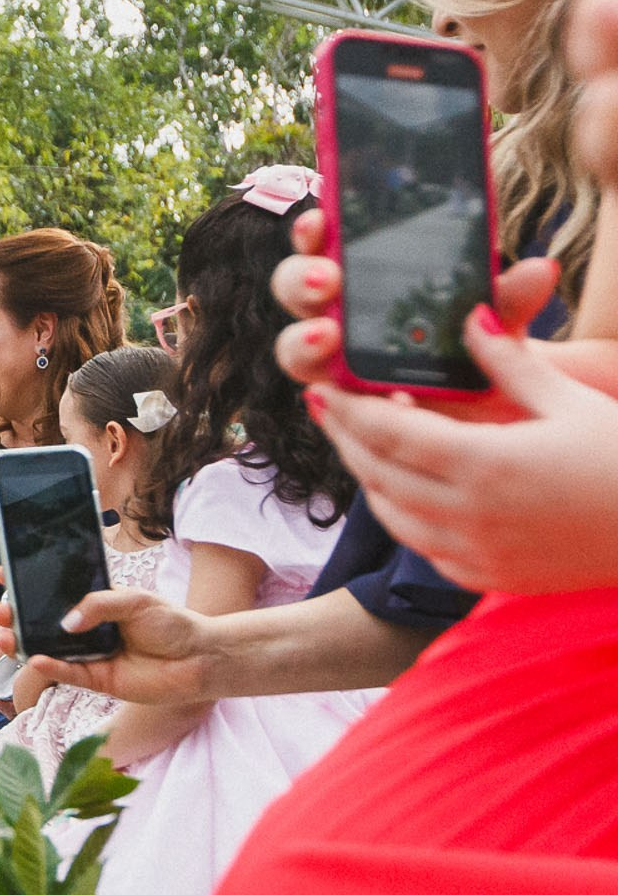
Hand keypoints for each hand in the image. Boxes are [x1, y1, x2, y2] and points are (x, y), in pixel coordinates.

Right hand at [0, 591, 216, 705]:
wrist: (200, 659)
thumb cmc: (173, 624)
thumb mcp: (135, 601)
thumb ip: (99, 605)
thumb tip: (66, 622)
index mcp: (96, 604)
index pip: (55, 593)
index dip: (29, 585)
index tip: (4, 574)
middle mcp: (88, 630)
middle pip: (42, 623)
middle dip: (15, 617)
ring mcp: (90, 655)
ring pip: (48, 649)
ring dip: (22, 643)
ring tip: (2, 637)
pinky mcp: (97, 680)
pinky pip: (67, 674)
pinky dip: (50, 668)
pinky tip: (35, 658)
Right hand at [270, 207, 570, 418]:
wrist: (492, 399)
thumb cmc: (482, 341)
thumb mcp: (501, 316)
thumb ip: (510, 296)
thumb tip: (541, 270)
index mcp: (361, 274)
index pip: (321, 242)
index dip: (311, 229)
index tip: (320, 218)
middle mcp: (333, 313)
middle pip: (292, 287)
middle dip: (301, 280)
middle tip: (328, 279)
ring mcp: (330, 360)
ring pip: (293, 346)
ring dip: (302, 338)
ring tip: (325, 338)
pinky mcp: (339, 403)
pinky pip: (325, 399)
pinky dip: (338, 396)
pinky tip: (369, 396)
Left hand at [310, 307, 617, 593]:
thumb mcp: (571, 401)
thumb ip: (510, 363)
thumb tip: (471, 317)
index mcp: (484, 464)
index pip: (388, 433)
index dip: (347, 409)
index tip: (322, 388)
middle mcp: (468, 515)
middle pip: (377, 474)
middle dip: (347, 440)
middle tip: (331, 411)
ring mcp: (476, 553)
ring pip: (392, 517)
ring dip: (370, 480)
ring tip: (363, 447)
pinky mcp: (489, 578)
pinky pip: (425, 549)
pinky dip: (405, 519)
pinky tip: (409, 495)